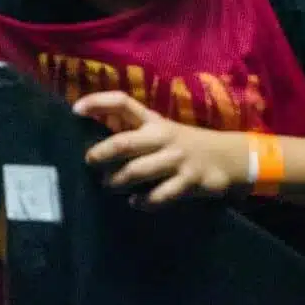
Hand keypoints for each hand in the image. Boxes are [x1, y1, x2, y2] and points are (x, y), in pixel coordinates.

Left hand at [74, 91, 248, 207]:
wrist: (230, 157)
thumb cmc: (182, 144)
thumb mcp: (159, 131)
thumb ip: (132, 133)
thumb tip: (92, 143)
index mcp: (152, 121)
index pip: (123, 103)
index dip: (98, 102)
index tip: (74, 110)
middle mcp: (162, 136)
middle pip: (125, 142)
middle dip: (101, 154)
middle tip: (90, 162)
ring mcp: (177, 159)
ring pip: (138, 171)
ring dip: (117, 181)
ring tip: (108, 186)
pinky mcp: (189, 181)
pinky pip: (160, 195)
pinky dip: (144, 201)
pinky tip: (136, 202)